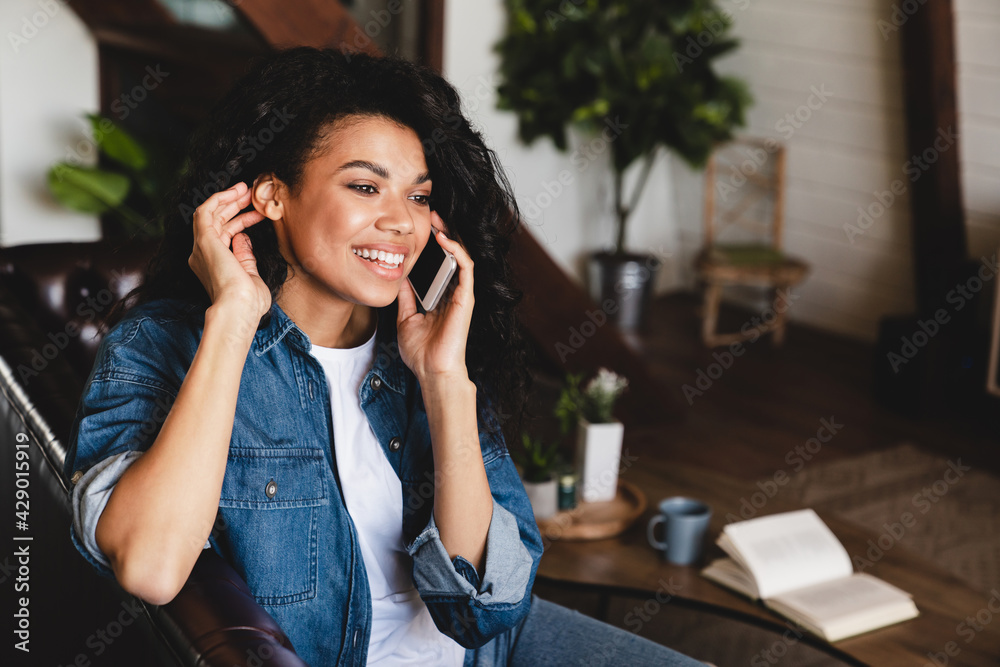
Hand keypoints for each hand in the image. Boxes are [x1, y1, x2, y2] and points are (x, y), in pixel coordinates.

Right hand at [187, 182, 270, 324]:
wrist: (238, 309)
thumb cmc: (248, 302)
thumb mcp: (250, 276)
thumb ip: (245, 257)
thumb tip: (243, 238)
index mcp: (213, 266)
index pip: (224, 236)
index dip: (241, 222)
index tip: (258, 213)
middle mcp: (202, 256)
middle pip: (216, 223)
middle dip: (234, 207)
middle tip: (252, 195)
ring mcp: (201, 247)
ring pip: (210, 214)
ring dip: (227, 199)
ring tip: (246, 189)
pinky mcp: (204, 240)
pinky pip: (205, 211)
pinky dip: (219, 198)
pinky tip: (235, 192)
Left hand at [396, 212, 473, 381]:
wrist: (431, 372)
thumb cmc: (421, 352)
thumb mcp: (406, 318)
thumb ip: (406, 297)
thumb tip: (399, 276)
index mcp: (441, 297)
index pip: (440, 263)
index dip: (433, 245)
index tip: (420, 228)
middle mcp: (453, 293)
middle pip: (452, 256)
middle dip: (444, 232)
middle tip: (431, 214)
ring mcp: (461, 295)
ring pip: (461, 257)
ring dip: (451, 235)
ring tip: (438, 219)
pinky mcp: (465, 298)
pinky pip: (466, 268)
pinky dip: (457, 251)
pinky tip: (445, 239)